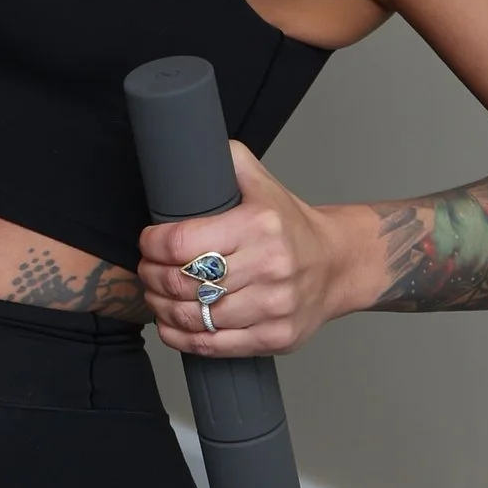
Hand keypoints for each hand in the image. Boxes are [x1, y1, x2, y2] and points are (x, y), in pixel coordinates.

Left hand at [138, 144, 349, 355]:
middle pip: (182, 282)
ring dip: (162, 308)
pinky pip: (213, 345)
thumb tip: (195, 141)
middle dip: (151, 277)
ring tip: (157, 296)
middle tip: (147, 271)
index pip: (181, 242)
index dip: (151, 245)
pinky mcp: (275, 337)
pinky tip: (171, 325)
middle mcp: (269, 267)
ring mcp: (273, 307)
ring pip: (194, 317)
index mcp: (259, 226)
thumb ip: (230, 160)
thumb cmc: (292, 226)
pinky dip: (181, 338)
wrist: (339, 264)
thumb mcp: (263, 184)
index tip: (148, 243)